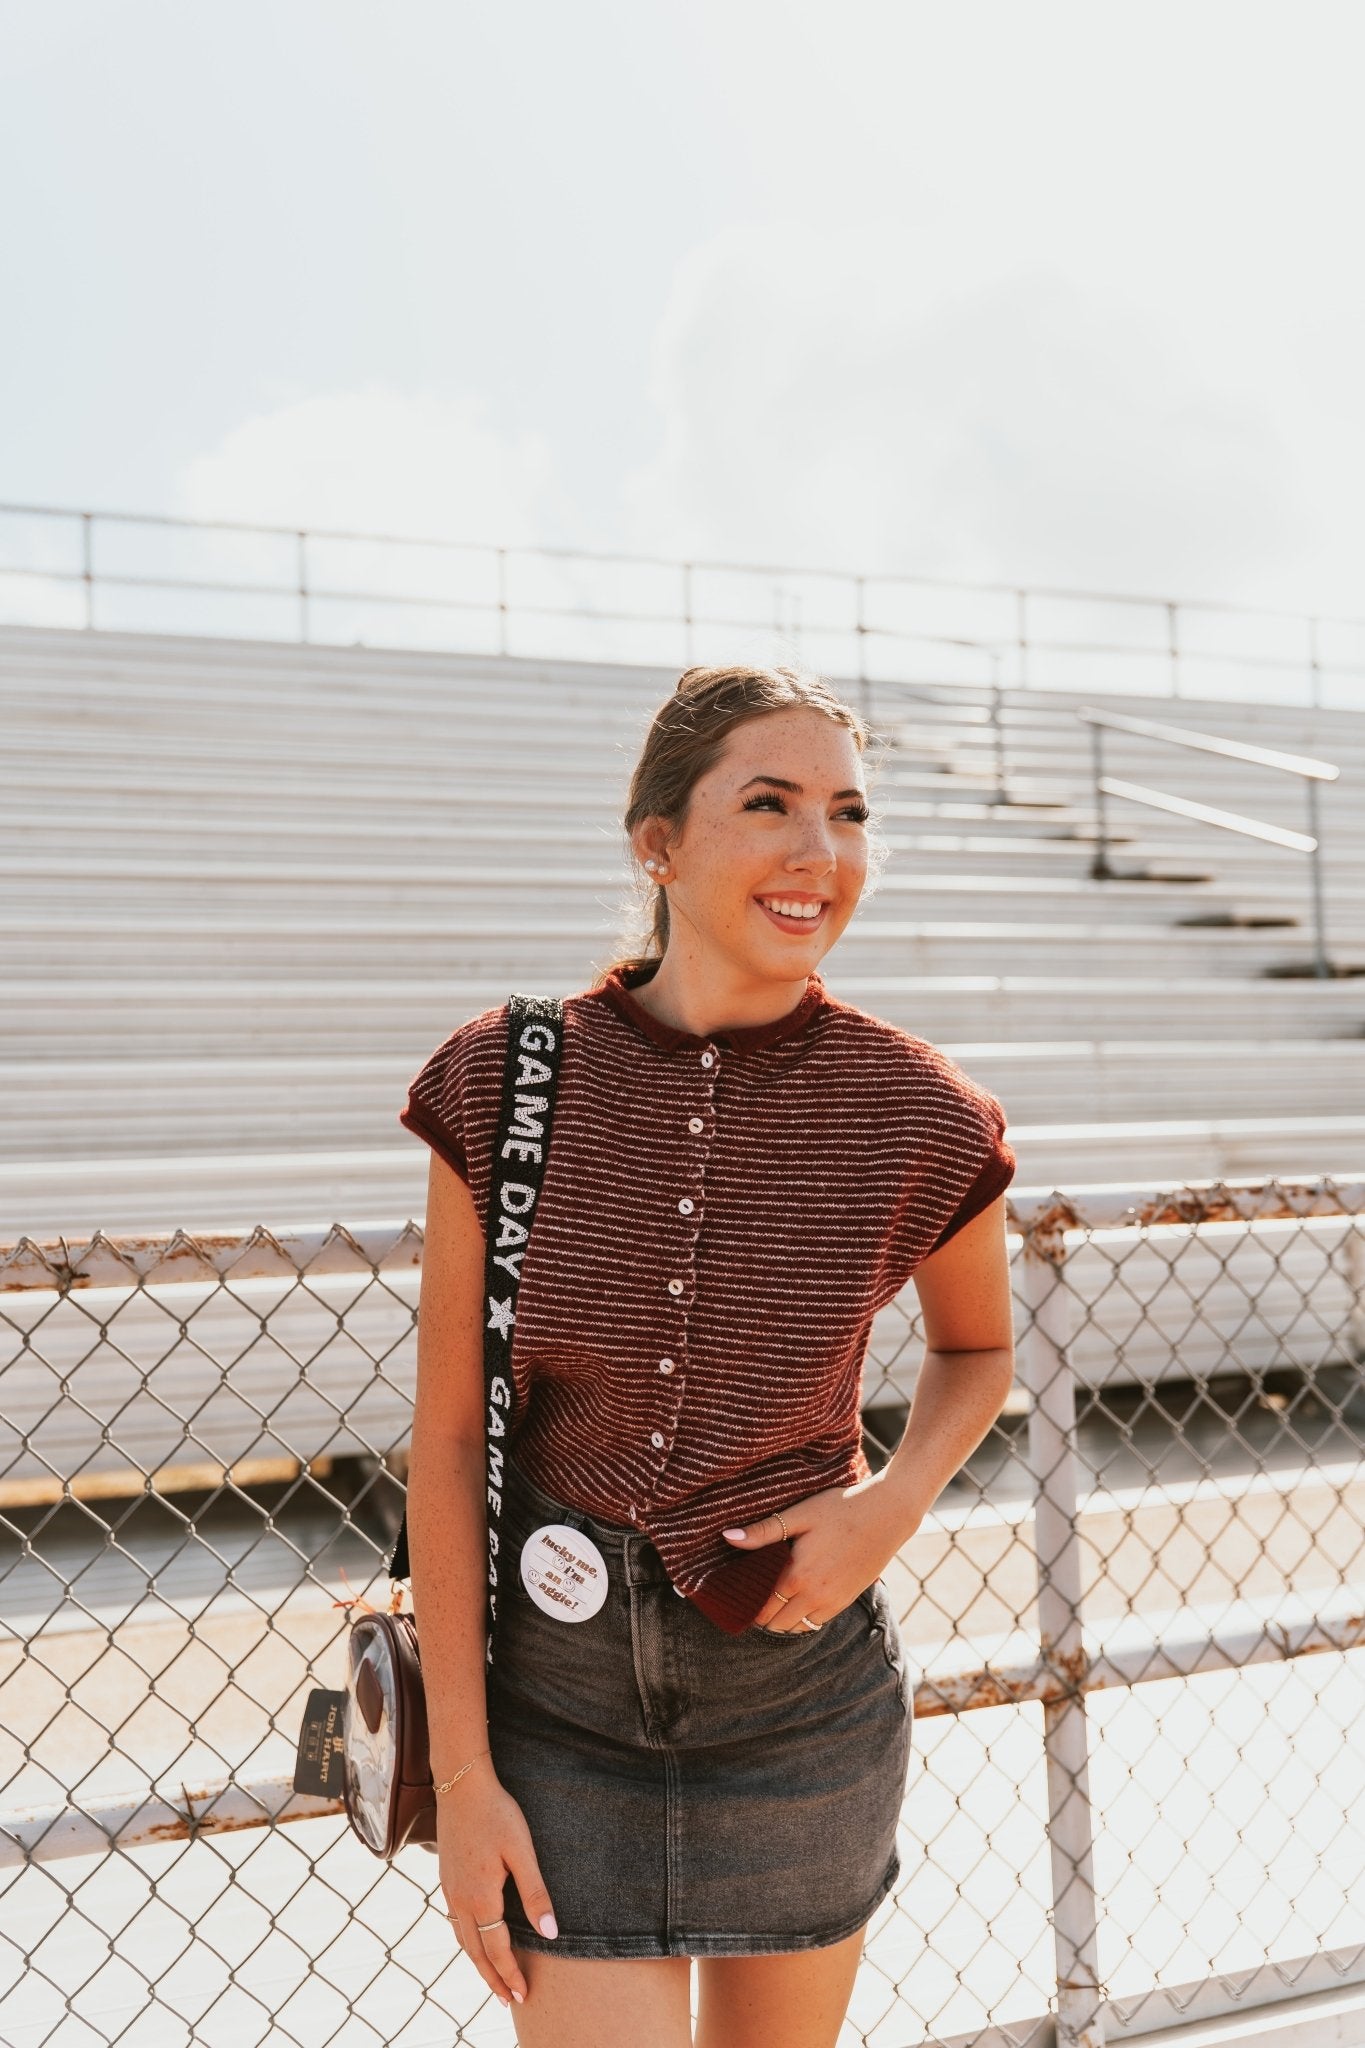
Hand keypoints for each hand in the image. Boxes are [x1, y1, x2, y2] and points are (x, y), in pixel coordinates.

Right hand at [437, 1758, 557, 2008]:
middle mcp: (460, 1900)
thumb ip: (535, 1893)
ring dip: (478, 1963)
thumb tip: (550, 1933)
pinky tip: (473, 1938)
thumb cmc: (497, 1814)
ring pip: (462, 1939)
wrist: (461, 1785)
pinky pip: (454, 1922)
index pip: (497, 1949)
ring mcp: (449, 1889)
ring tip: (492, 1978)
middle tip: (508, 2001)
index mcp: (481, 1898)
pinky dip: (466, 1941)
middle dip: (493, 1979)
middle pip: (476, 1952)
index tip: (523, 1996)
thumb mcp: (523, 1852)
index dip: (511, 1974)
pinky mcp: (446, 1877)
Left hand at [721, 1471, 914, 1632]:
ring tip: (769, 1605)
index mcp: (796, 1575)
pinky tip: (795, 1605)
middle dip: (760, 1617)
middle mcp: (813, 1595)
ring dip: (781, 1621)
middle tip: (748, 1603)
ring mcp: (832, 1601)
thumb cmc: (840, 1508)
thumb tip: (727, 1537)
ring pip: (796, 1628)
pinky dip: (802, 1620)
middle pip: (776, 1623)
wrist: (887, 1514)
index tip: (736, 1600)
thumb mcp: (799, 1514)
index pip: (761, 1606)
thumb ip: (763, 1531)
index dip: (746, 1606)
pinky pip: (816, 1623)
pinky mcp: (846, 1600)